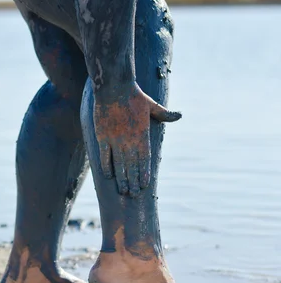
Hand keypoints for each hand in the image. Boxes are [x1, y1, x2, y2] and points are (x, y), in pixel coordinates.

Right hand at [94, 82, 180, 197]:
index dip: (144, 173)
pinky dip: (106, 166)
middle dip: (133, 181)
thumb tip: (179, 115)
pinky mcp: (103, 136)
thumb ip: (165, 113)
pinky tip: (108, 176)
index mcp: (142, 134)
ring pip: (119, 164)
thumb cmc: (134, 95)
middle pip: (132, 166)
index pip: (144, 159)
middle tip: (133, 194)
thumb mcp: (152, 104)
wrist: (114, 87)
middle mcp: (129, 140)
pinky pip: (105, 155)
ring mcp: (115, 139)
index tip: (144, 185)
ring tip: (123, 190)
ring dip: (121, 178)